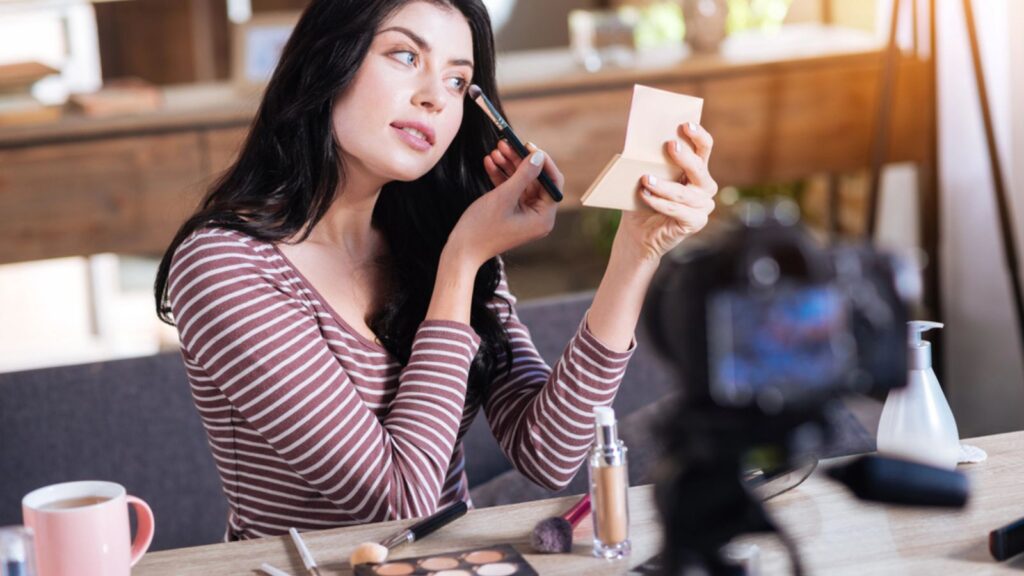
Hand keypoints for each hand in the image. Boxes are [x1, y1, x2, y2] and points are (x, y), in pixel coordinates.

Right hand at [444, 140, 563, 267]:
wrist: (462, 250)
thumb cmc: (482, 228)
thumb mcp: (504, 197)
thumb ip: (524, 175)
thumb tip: (539, 156)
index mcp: (543, 218)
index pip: (553, 183)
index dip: (543, 162)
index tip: (528, 146)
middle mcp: (538, 217)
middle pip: (536, 180)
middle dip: (519, 161)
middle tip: (505, 144)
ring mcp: (524, 215)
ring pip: (521, 183)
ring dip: (508, 166)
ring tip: (494, 151)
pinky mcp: (511, 213)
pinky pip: (511, 190)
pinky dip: (501, 177)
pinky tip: (489, 162)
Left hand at [615, 122, 717, 262]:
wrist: (637, 233)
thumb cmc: (643, 200)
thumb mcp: (646, 176)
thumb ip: (650, 162)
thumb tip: (639, 144)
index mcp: (696, 170)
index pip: (704, 148)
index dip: (698, 136)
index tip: (686, 124)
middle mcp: (704, 186)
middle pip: (699, 168)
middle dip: (685, 156)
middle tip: (670, 145)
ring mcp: (703, 206)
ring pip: (684, 193)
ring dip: (664, 185)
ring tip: (645, 179)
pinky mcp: (696, 222)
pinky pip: (679, 210)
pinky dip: (660, 203)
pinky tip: (645, 196)